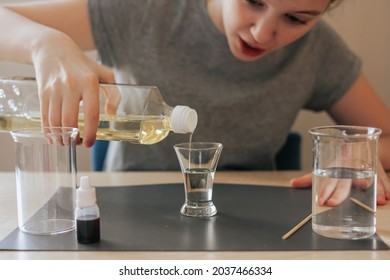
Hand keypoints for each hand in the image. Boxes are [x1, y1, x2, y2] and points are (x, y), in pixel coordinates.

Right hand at [32, 31, 114, 146]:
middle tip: (78, 143)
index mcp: (89, 83)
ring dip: (60, 137)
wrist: (53, 48)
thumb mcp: (103, 73)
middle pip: (71, 121)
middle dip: (74, 138)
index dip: (91, 132)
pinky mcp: (43, 92)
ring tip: (66, 142)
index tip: (90, 142)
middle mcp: (71, 86)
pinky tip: (53, 136)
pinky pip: (45, 116)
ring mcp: (55, 89)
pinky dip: (48, 130)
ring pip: (56, 122)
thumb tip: (112, 114)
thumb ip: (113, 94)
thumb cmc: (82, 64)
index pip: (92, 114)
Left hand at [290, 163, 389, 205]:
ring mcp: (364, 165)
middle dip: (340, 193)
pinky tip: (388, 196)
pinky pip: (382, 177)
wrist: (357, 141)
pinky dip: (385, 186)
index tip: (322, 202)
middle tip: (335, 204)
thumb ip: (310, 178)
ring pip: (370, 177)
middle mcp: (348, 165)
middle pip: (345, 180)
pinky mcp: (377, 167)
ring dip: (375, 189)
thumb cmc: (338, 160)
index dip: (325, 191)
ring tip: (379, 200)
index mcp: (335, 165)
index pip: (328, 179)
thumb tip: (292, 183)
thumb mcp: (324, 167)